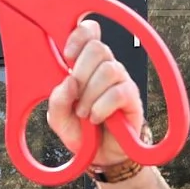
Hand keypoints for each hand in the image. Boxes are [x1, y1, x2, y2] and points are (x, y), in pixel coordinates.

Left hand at [46, 20, 148, 166]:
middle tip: (75, 96)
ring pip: (108, 70)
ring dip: (90, 95)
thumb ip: (57, 100)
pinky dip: (102, 107)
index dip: (79, 36)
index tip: (66, 57)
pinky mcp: (132, 97)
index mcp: (84, 64)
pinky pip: (118, 92)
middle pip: (98, 48)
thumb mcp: (58, 119)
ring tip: (84, 114)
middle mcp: (105, 67)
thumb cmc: (80, 132)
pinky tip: (96, 118)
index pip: (89, 31)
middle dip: (81, 73)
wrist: (99, 157)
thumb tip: (69, 81)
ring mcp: (120, 81)